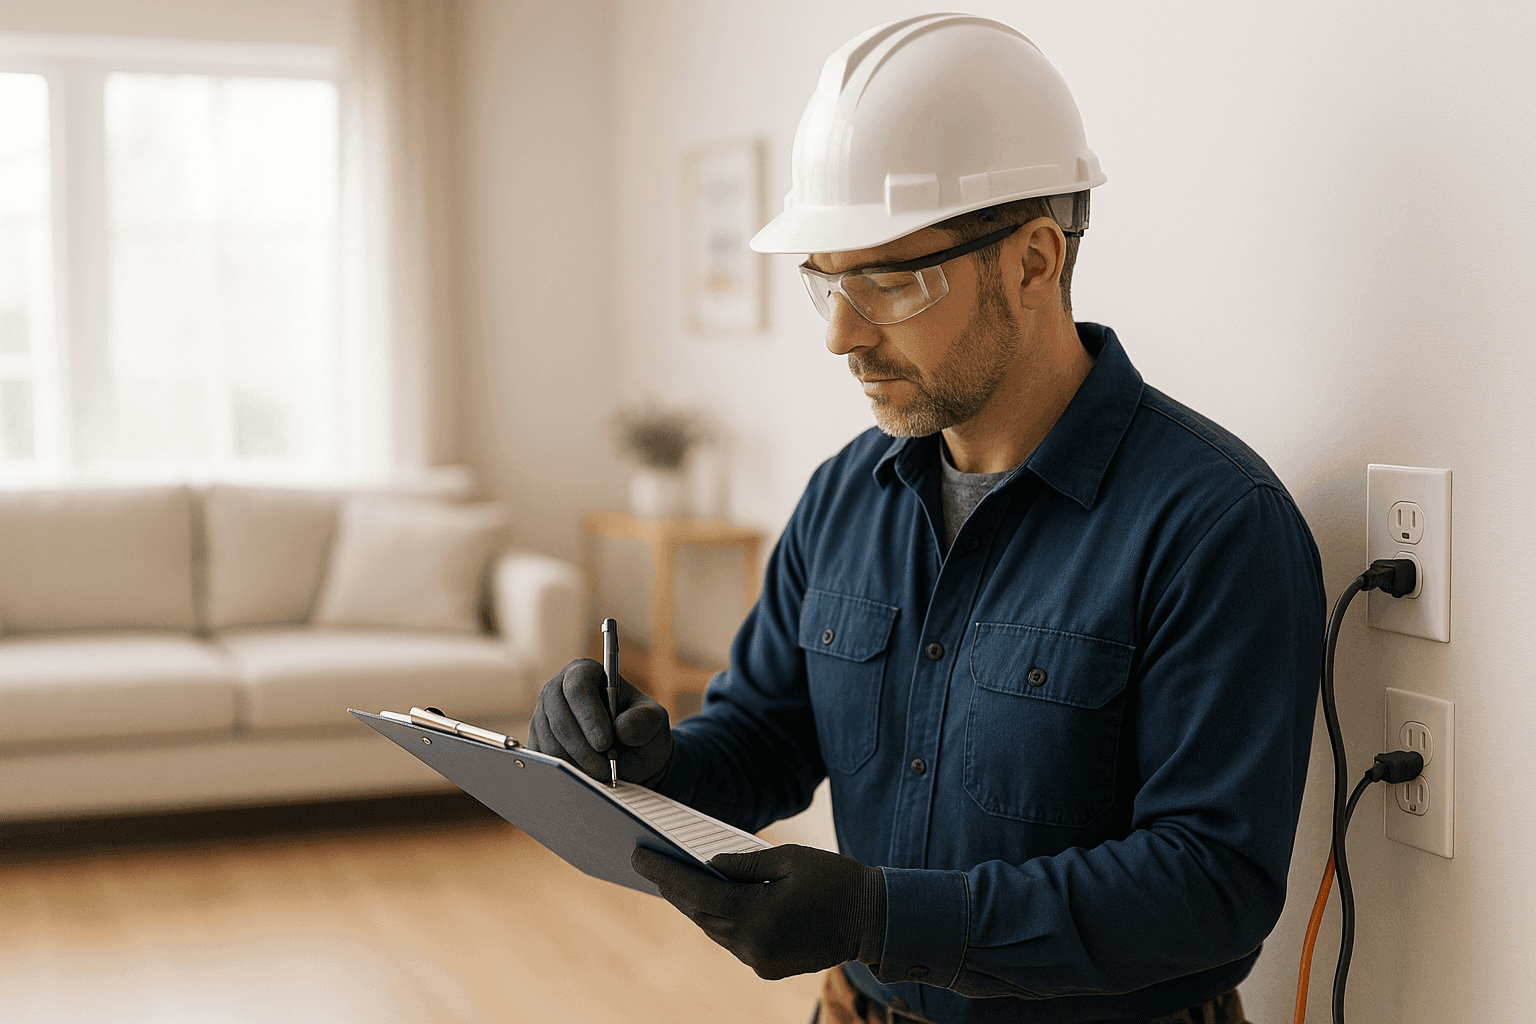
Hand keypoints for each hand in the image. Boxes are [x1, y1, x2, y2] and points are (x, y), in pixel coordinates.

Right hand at [528, 659, 671, 785]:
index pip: (578, 687)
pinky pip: (543, 761)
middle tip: (605, 769)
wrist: (629, 755)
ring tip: (601, 774)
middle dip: (582, 747)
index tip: (605, 743)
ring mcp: (543, 716)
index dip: (589, 716)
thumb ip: (643, 720)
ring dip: (576, 764)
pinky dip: (565, 773)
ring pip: (549, 743)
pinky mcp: (537, 742)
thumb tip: (620, 728)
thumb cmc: (640, 729)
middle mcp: (557, 689)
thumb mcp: (653, 720)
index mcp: (585, 673)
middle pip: (558, 716)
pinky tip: (585, 777)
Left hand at [631, 844, 885, 980]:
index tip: (638, 855)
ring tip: (671, 881)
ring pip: (714, 931)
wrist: (874, 920)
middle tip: (648, 864)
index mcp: (758, 915)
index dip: (665, 873)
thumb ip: (745, 863)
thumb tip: (708, 863)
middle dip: (673, 889)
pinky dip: (717, 921)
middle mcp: (754, 945)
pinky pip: (732, 942)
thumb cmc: (835, 879)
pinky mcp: (768, 968)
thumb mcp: (789, 858)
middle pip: (700, 915)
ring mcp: (760, 961)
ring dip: (693, 907)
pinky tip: (707, 903)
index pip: (698, 894)